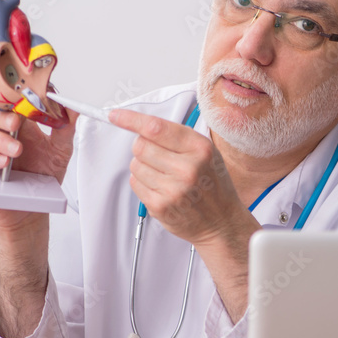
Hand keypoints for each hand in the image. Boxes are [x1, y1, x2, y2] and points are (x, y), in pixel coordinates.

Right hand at [0, 108, 76, 229]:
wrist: (31, 206)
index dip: (14, 101)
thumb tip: (74, 109)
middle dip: (3, 119)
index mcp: (16, 123)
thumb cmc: (41, 176)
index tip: (25, 106)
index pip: (9, 104)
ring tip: (13, 153)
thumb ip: (65, 129)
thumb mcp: (59, 151)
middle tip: (16, 127)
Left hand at [107, 109, 248, 245]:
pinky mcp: (160, 206)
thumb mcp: (206, 152)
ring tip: (164, 176)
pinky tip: (161, 188)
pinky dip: (143, 183)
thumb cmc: (212, 184)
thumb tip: (141, 127)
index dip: (130, 119)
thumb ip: (177, 137)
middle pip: (140, 146)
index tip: (115, 115)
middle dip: (143, 148)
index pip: (156, 128)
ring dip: (143, 167)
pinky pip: (135, 184)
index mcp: (200, 148)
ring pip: (135, 165)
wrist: (221, 222)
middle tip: (158, 157)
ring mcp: (173, 189)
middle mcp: (188, 167)